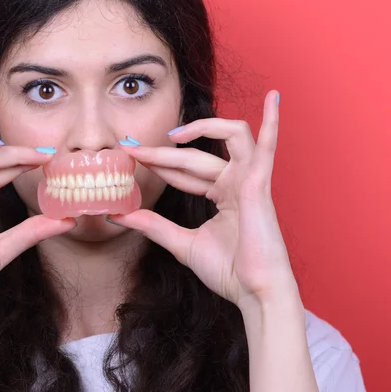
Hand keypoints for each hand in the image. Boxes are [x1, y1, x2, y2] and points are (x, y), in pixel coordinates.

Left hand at [107, 91, 298, 312]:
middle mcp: (235, 182)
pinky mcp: (259, 182)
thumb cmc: (227, 272)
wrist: (254, 294)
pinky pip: (267, 144)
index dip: (159, 162)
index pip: (184, 171)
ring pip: (227, 137)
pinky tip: (273, 97)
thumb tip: (118, 215)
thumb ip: (153, 226)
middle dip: (162, 153)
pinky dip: (272, 121)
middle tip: (132, 148)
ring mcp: (250, 179)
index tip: (131, 155)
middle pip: (194, 156)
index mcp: (221, 195)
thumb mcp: (181, 243)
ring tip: (170, 136)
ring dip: (200, 128)